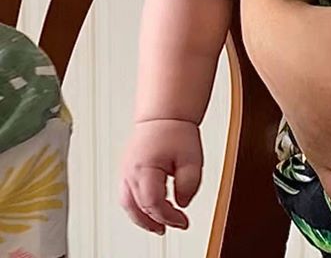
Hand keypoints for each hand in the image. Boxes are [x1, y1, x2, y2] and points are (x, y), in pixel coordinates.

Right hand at [120, 118, 202, 234]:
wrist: (163, 113)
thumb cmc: (175, 131)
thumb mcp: (192, 158)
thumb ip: (189, 184)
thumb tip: (181, 204)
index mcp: (144, 168)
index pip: (153, 203)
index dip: (168, 217)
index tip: (182, 222)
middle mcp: (130, 172)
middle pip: (137, 209)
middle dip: (153, 223)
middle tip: (168, 228)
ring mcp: (125, 171)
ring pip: (128, 205)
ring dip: (142, 218)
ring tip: (158, 224)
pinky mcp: (127, 170)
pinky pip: (127, 195)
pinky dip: (138, 207)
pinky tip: (150, 209)